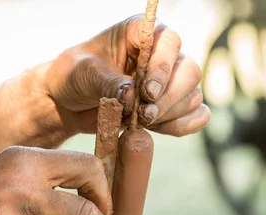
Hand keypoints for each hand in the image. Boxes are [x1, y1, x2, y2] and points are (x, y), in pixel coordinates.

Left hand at [44, 15, 210, 135]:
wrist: (69, 102)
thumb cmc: (74, 77)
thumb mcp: (85, 74)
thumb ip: (110, 83)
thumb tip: (133, 98)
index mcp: (142, 33)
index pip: (170, 42)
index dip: (163, 68)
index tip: (146, 93)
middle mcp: (163, 55)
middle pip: (190, 72)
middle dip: (169, 98)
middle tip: (144, 115)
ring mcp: (171, 83)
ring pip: (193, 97)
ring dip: (171, 115)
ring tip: (141, 123)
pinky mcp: (172, 108)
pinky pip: (196, 116)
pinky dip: (181, 126)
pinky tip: (157, 130)